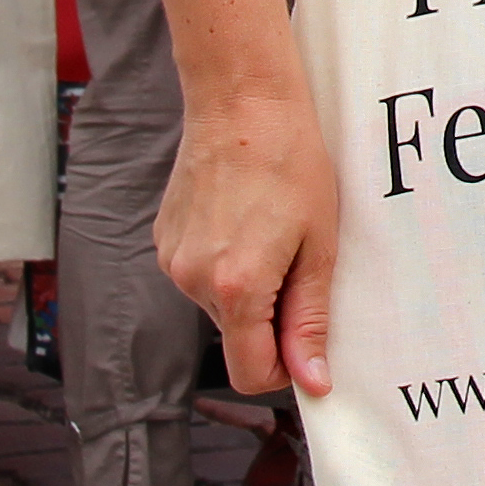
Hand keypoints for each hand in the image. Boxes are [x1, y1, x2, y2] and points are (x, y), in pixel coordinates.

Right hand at [157, 89, 336, 396]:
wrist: (242, 103)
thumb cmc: (293, 164)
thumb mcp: (320, 244)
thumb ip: (311, 318)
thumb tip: (313, 382)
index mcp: (236, 288)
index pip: (251, 375)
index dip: (286, 371)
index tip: (309, 346)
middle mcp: (192, 281)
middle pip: (237, 338)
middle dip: (272, 317)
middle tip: (301, 260)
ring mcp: (172, 260)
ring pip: (219, 305)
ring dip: (249, 287)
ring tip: (273, 230)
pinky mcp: (163, 240)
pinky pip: (201, 274)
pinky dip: (226, 262)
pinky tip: (245, 218)